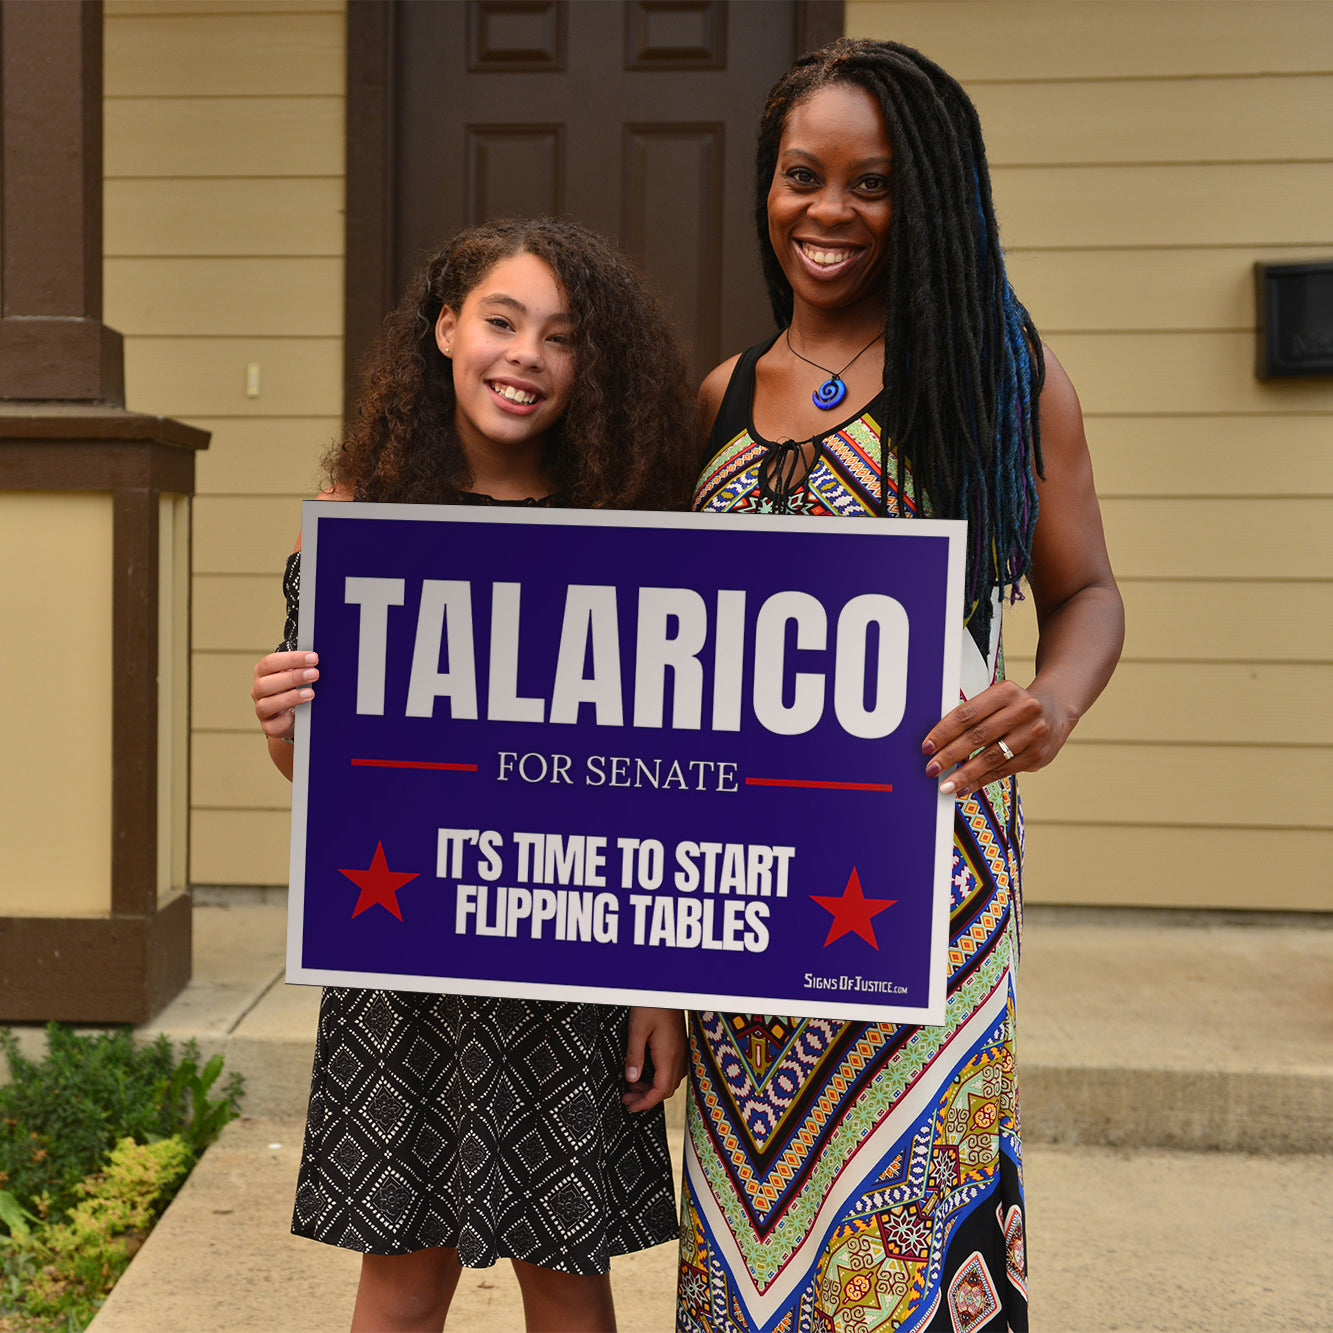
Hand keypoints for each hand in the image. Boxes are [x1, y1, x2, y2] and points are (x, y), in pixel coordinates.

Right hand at [252, 650, 319, 740]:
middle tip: (315, 674)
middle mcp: (258, 690)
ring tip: (311, 693)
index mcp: (263, 673)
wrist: (295, 716)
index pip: (270, 662)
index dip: (292, 659)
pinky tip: (299, 713)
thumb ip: (303, 667)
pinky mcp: (268, 726)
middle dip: (292, 678)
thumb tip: (317, 660)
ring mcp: (260, 709)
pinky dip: (287, 719)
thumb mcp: (297, 676)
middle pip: (265, 684)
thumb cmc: (296, 688)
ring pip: (265, 705)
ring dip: (290, 698)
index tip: (313, 658)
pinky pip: (273, 726)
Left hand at [622, 1007, 685, 1112]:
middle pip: (666, 1089)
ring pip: (670, 1081)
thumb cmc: (652, 1005)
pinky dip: (658, 1078)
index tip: (631, 1106)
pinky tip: (645, 1073)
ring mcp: (680, 1052)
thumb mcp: (637, 1029)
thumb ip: (634, 1055)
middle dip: (646, 1098)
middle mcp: (678, 1057)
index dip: (645, 1102)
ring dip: (652, 1088)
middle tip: (627, 1098)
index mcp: (668, 1055)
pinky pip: (672, 1071)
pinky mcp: (679, 1046)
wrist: (668, 990)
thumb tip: (631, 1079)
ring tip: (632, 1086)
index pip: (660, 1090)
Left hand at [922, 679, 1068, 800]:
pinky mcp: (1038, 755)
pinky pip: (1003, 770)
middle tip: (931, 769)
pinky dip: (982, 781)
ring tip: (946, 785)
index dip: (944, 732)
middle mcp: (1023, 710)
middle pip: (978, 736)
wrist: (1055, 709)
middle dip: (950, 755)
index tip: (927, 747)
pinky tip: (966, 787)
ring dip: (965, 774)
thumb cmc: (1014, 705)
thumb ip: (972, 715)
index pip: (967, 714)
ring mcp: (1033, 733)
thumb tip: (938, 742)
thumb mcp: (996, 699)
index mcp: (1006, 691)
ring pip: (991, 757)